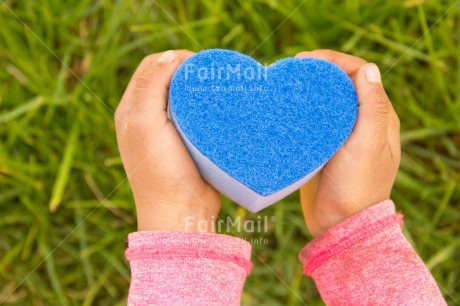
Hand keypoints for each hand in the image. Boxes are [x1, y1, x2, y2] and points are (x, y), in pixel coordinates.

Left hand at [115, 50, 219, 231]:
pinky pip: (198, 114)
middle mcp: (147, 117)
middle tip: (212, 73)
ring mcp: (169, 130)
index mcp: (132, 110)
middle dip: (188, 69)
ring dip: (200, 87)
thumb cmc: (160, 171)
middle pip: (167, 78)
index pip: (149, 68)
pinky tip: (221, 105)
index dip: (172, 59)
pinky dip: (208, 105)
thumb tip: (169, 55)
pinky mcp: (189, 141)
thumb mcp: (145, 125)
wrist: (181, 211)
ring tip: (219, 86)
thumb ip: (150, 86)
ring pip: (184, 95)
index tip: (198, 63)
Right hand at [296, 50, 400, 236]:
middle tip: (293, 68)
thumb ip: (372, 108)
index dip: (335, 61)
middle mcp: (361, 122)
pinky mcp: (322, 146)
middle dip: (319, 71)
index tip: (308, 60)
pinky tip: (286, 107)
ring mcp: (340, 135)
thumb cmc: (358, 186)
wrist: (339, 223)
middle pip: (341, 84)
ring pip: (326, 101)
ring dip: (309, 89)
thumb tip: (369, 69)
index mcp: (378, 117)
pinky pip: (313, 120)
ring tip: (287, 83)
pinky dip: (301, 110)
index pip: (360, 74)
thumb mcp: (369, 145)